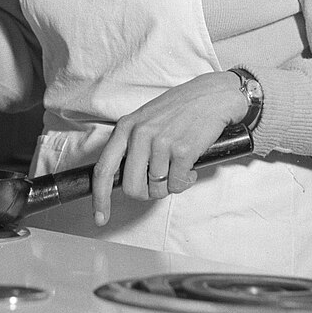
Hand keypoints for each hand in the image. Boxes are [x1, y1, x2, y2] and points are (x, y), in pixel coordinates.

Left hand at [91, 71, 240, 226]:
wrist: (211, 95)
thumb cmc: (179, 109)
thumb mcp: (145, 119)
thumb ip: (131, 145)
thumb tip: (122, 178)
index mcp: (126, 127)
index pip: (104, 168)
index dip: (100, 198)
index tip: (101, 217)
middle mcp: (140, 134)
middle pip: (132, 187)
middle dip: (146, 192)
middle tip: (159, 181)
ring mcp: (161, 143)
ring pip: (157, 189)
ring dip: (169, 184)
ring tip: (177, 165)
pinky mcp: (182, 151)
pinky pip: (177, 185)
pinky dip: (185, 182)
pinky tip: (189, 166)